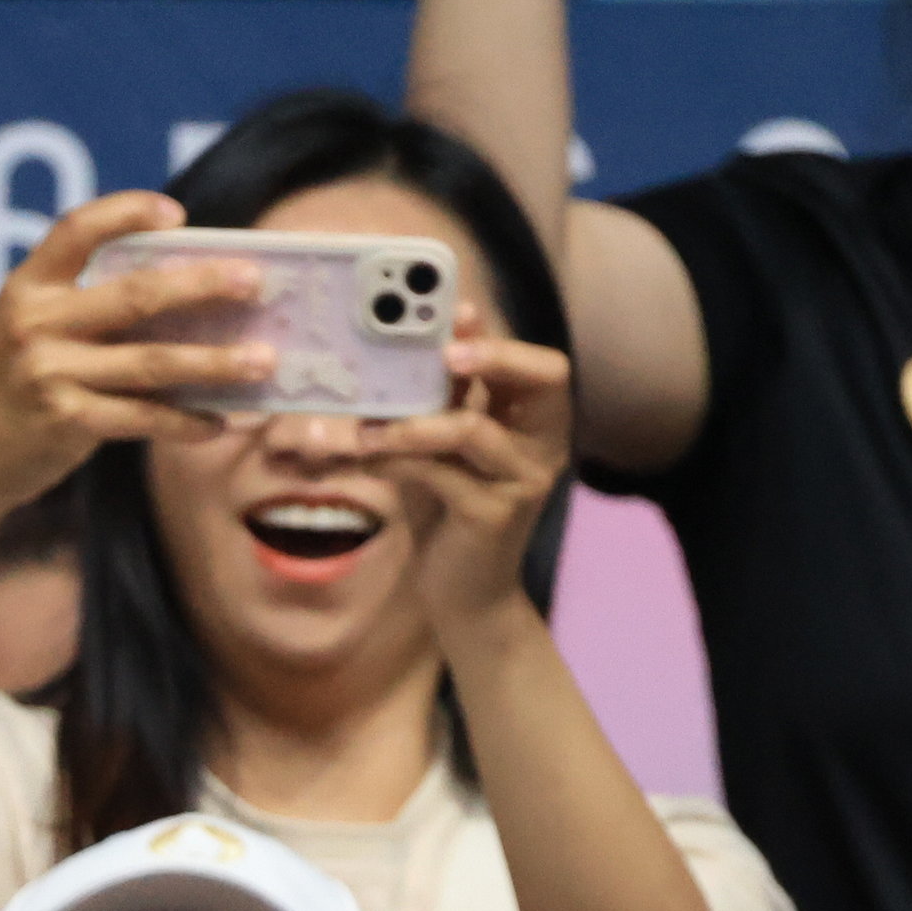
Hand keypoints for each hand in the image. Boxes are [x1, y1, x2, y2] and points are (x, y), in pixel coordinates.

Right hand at [0, 189, 263, 528]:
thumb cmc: (9, 388)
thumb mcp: (25, 329)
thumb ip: (79, 306)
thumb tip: (180, 295)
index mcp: (27, 286)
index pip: (77, 229)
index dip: (126, 213)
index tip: (176, 215)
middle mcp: (35, 323)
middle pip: (136, 295)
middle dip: (202, 285)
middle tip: (254, 281)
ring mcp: (50, 374)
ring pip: (151, 363)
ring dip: (213, 362)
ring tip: (263, 362)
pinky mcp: (66, 422)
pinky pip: (142, 418)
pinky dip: (185, 421)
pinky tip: (219, 422)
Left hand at [359, 329, 577, 646]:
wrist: (463, 595)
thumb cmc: (451, 509)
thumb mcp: (447, 445)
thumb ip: (448, 395)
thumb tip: (435, 329)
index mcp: (538, 424)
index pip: (547, 368)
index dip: (505, 340)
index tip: (459, 315)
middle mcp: (544, 448)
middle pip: (544, 380)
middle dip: (493, 357)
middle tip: (441, 354)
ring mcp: (523, 483)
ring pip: (472, 429)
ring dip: (414, 420)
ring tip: (368, 424)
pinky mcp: (491, 517)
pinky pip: (440, 473)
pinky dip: (395, 460)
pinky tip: (365, 457)